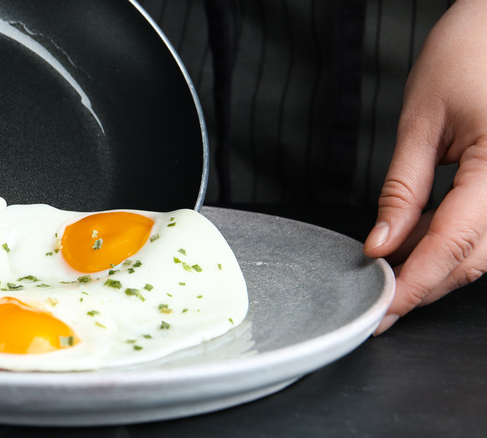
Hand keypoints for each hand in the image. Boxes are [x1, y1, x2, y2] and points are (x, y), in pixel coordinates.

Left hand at [364, 0, 486, 334]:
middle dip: (425, 284)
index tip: (384, 307)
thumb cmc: (466, 54)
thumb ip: (402, 190)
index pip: (454, 241)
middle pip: (474, 257)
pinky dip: (452, 245)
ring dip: (438, 269)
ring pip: (485, 251)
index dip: (417, 282)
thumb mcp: (420, 123)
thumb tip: (381, 244)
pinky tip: (418, 247)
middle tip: (380, 300)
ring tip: (392, 275)